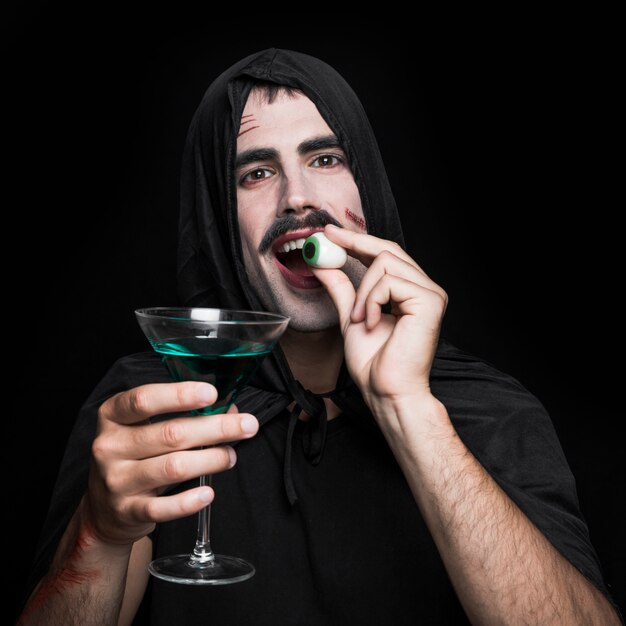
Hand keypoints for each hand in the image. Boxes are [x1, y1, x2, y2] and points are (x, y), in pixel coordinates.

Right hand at [86, 382, 258, 544]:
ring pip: (173, 467)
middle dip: (216, 428)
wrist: (102, 508)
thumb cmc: (134, 456)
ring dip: (211, 460)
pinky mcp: (126, 510)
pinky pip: (163, 508)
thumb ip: (183, 415)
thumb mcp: (146, 428)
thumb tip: (229, 410)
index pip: (144, 399)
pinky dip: (189, 501)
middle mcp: (109, 446)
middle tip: (248, 425)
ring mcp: (116, 480)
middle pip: (170, 433)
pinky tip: (208, 493)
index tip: (212, 393)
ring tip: (230, 456)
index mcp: (113, 415)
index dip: (180, 395)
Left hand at [312, 224, 447, 404]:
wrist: (386, 390)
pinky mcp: (431, 301)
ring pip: (385, 263)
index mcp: (409, 291)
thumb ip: (342, 289)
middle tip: (327, 238)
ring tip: (359, 319)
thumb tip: (323, 263)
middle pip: (388, 249)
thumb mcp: (351, 316)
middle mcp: (424, 288)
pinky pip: (389, 282)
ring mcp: (431, 293)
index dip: (358, 240)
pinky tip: (372, 323)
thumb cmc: (374, 363)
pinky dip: (372, 302)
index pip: (385, 254)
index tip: (331, 233)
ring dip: (363, 291)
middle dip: (354, 242)